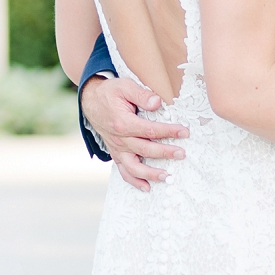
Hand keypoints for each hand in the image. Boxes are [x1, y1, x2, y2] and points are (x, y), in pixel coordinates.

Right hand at [80, 74, 187, 193]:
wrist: (90, 101)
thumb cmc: (110, 92)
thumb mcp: (124, 86)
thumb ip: (141, 95)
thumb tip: (158, 102)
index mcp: (122, 122)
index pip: (150, 130)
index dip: (169, 132)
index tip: (184, 132)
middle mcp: (119, 139)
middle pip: (145, 150)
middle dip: (165, 153)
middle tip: (182, 154)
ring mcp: (117, 148)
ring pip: (134, 167)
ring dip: (151, 174)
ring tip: (167, 176)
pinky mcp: (116, 153)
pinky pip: (123, 171)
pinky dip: (134, 181)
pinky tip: (147, 187)